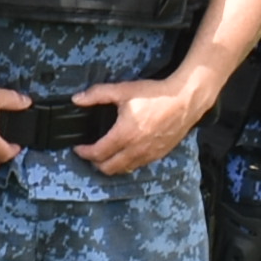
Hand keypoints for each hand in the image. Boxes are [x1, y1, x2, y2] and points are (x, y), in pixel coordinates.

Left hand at [75, 66, 217, 178]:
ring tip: (105, 154)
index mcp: (124, 135)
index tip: (78, 148)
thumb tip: (76, 99)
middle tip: (90, 153)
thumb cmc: (154, 94)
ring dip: (111, 165)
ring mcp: (148, 155)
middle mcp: (136, 149)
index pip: (98, 153)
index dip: (84, 152)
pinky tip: (124, 152)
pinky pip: (137, 165)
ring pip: (124, 169)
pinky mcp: (158, 155)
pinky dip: (126, 163)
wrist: (184, 100)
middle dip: (95, 163)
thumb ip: (97, 94)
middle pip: (108, 168)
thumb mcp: (122, 90)